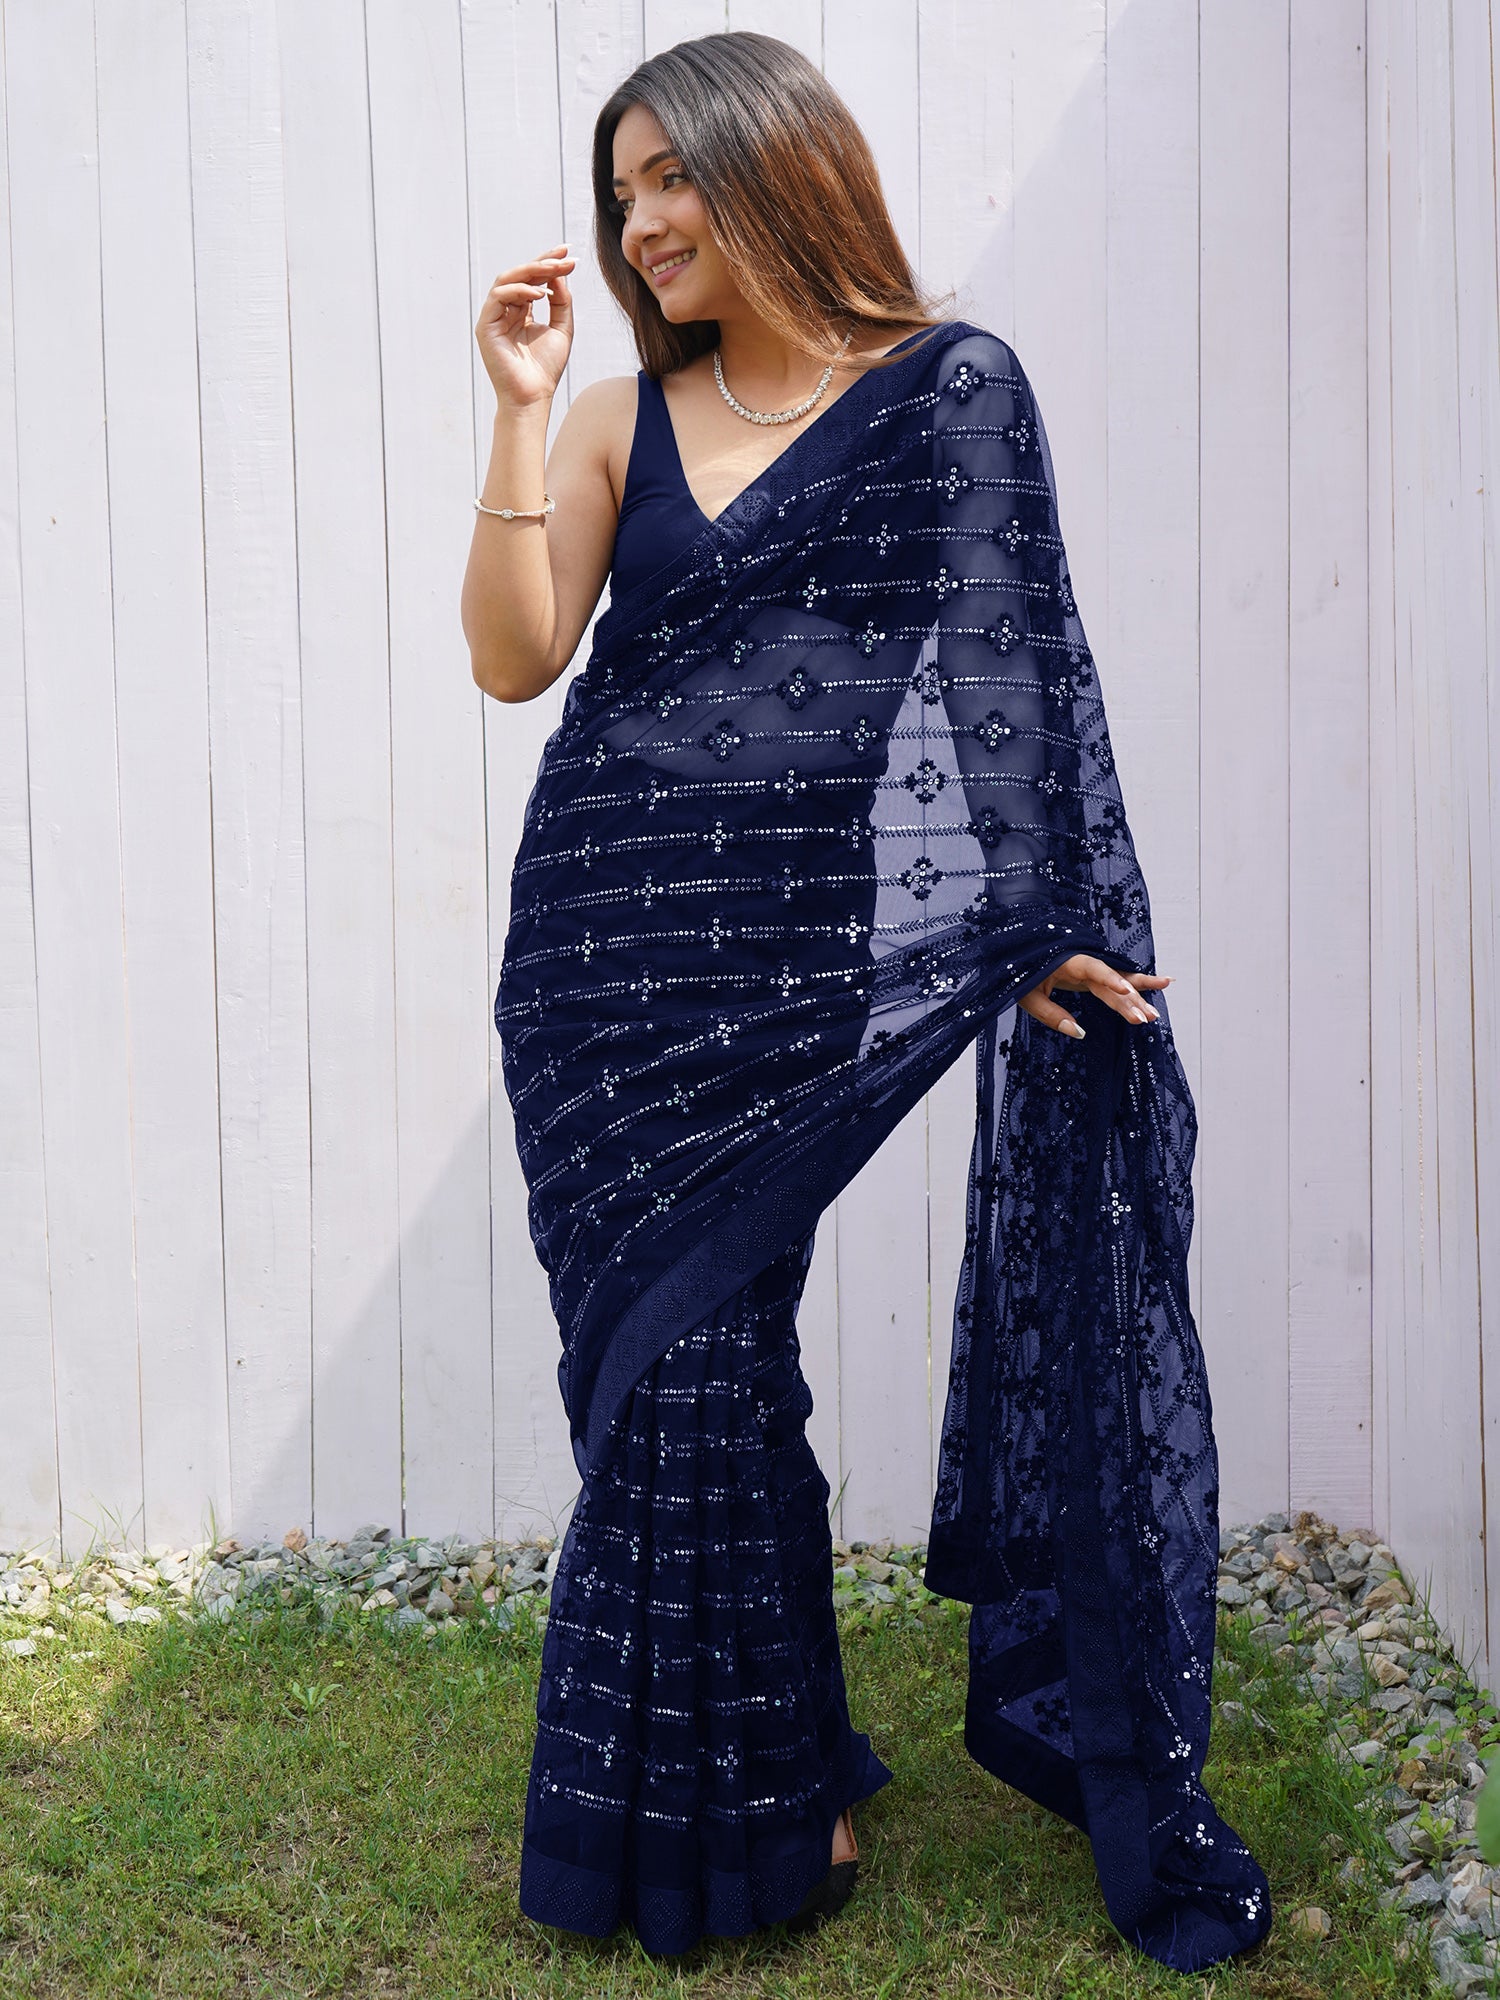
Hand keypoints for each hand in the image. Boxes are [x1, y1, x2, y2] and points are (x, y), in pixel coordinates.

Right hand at [476, 244, 576, 407]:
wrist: (532, 397)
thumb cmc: (546, 369)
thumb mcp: (562, 329)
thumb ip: (561, 301)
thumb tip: (559, 274)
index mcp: (521, 312)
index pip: (532, 280)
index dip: (548, 264)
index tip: (568, 254)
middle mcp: (505, 311)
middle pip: (520, 276)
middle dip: (542, 263)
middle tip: (563, 257)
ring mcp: (494, 317)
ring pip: (507, 280)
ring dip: (531, 271)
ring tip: (553, 270)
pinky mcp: (486, 326)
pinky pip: (498, 296)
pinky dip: (519, 291)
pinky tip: (539, 294)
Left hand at [1018, 955, 1171, 1038]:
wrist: (1012, 950)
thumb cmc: (1016, 972)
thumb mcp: (1026, 996)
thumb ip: (1052, 1015)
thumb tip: (1080, 1033)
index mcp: (1067, 960)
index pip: (1094, 969)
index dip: (1111, 979)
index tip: (1126, 989)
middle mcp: (1084, 962)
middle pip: (1112, 981)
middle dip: (1131, 1000)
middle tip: (1148, 1018)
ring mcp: (1089, 968)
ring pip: (1118, 983)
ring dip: (1138, 996)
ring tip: (1158, 1008)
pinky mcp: (1090, 975)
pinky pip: (1115, 980)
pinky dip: (1134, 984)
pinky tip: (1160, 983)